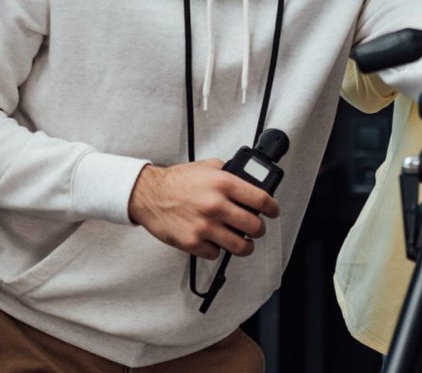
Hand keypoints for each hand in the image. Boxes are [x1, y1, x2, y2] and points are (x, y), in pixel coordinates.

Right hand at [127, 160, 279, 259]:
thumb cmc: (177, 181)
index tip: (273, 211)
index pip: (261, 199)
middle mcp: (216, 205)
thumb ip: (230, 174)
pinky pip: (216, 254)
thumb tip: (250, 184)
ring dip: (245, 246)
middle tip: (256, 228)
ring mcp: (205, 226)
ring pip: (240, 246)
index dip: (272, 208)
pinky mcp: (193, 242)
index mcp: (223, 184)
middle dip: (259, 229)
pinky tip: (213, 240)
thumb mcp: (208, 167)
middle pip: (255, 226)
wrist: (148, 195)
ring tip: (243, 242)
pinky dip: (217, 249)